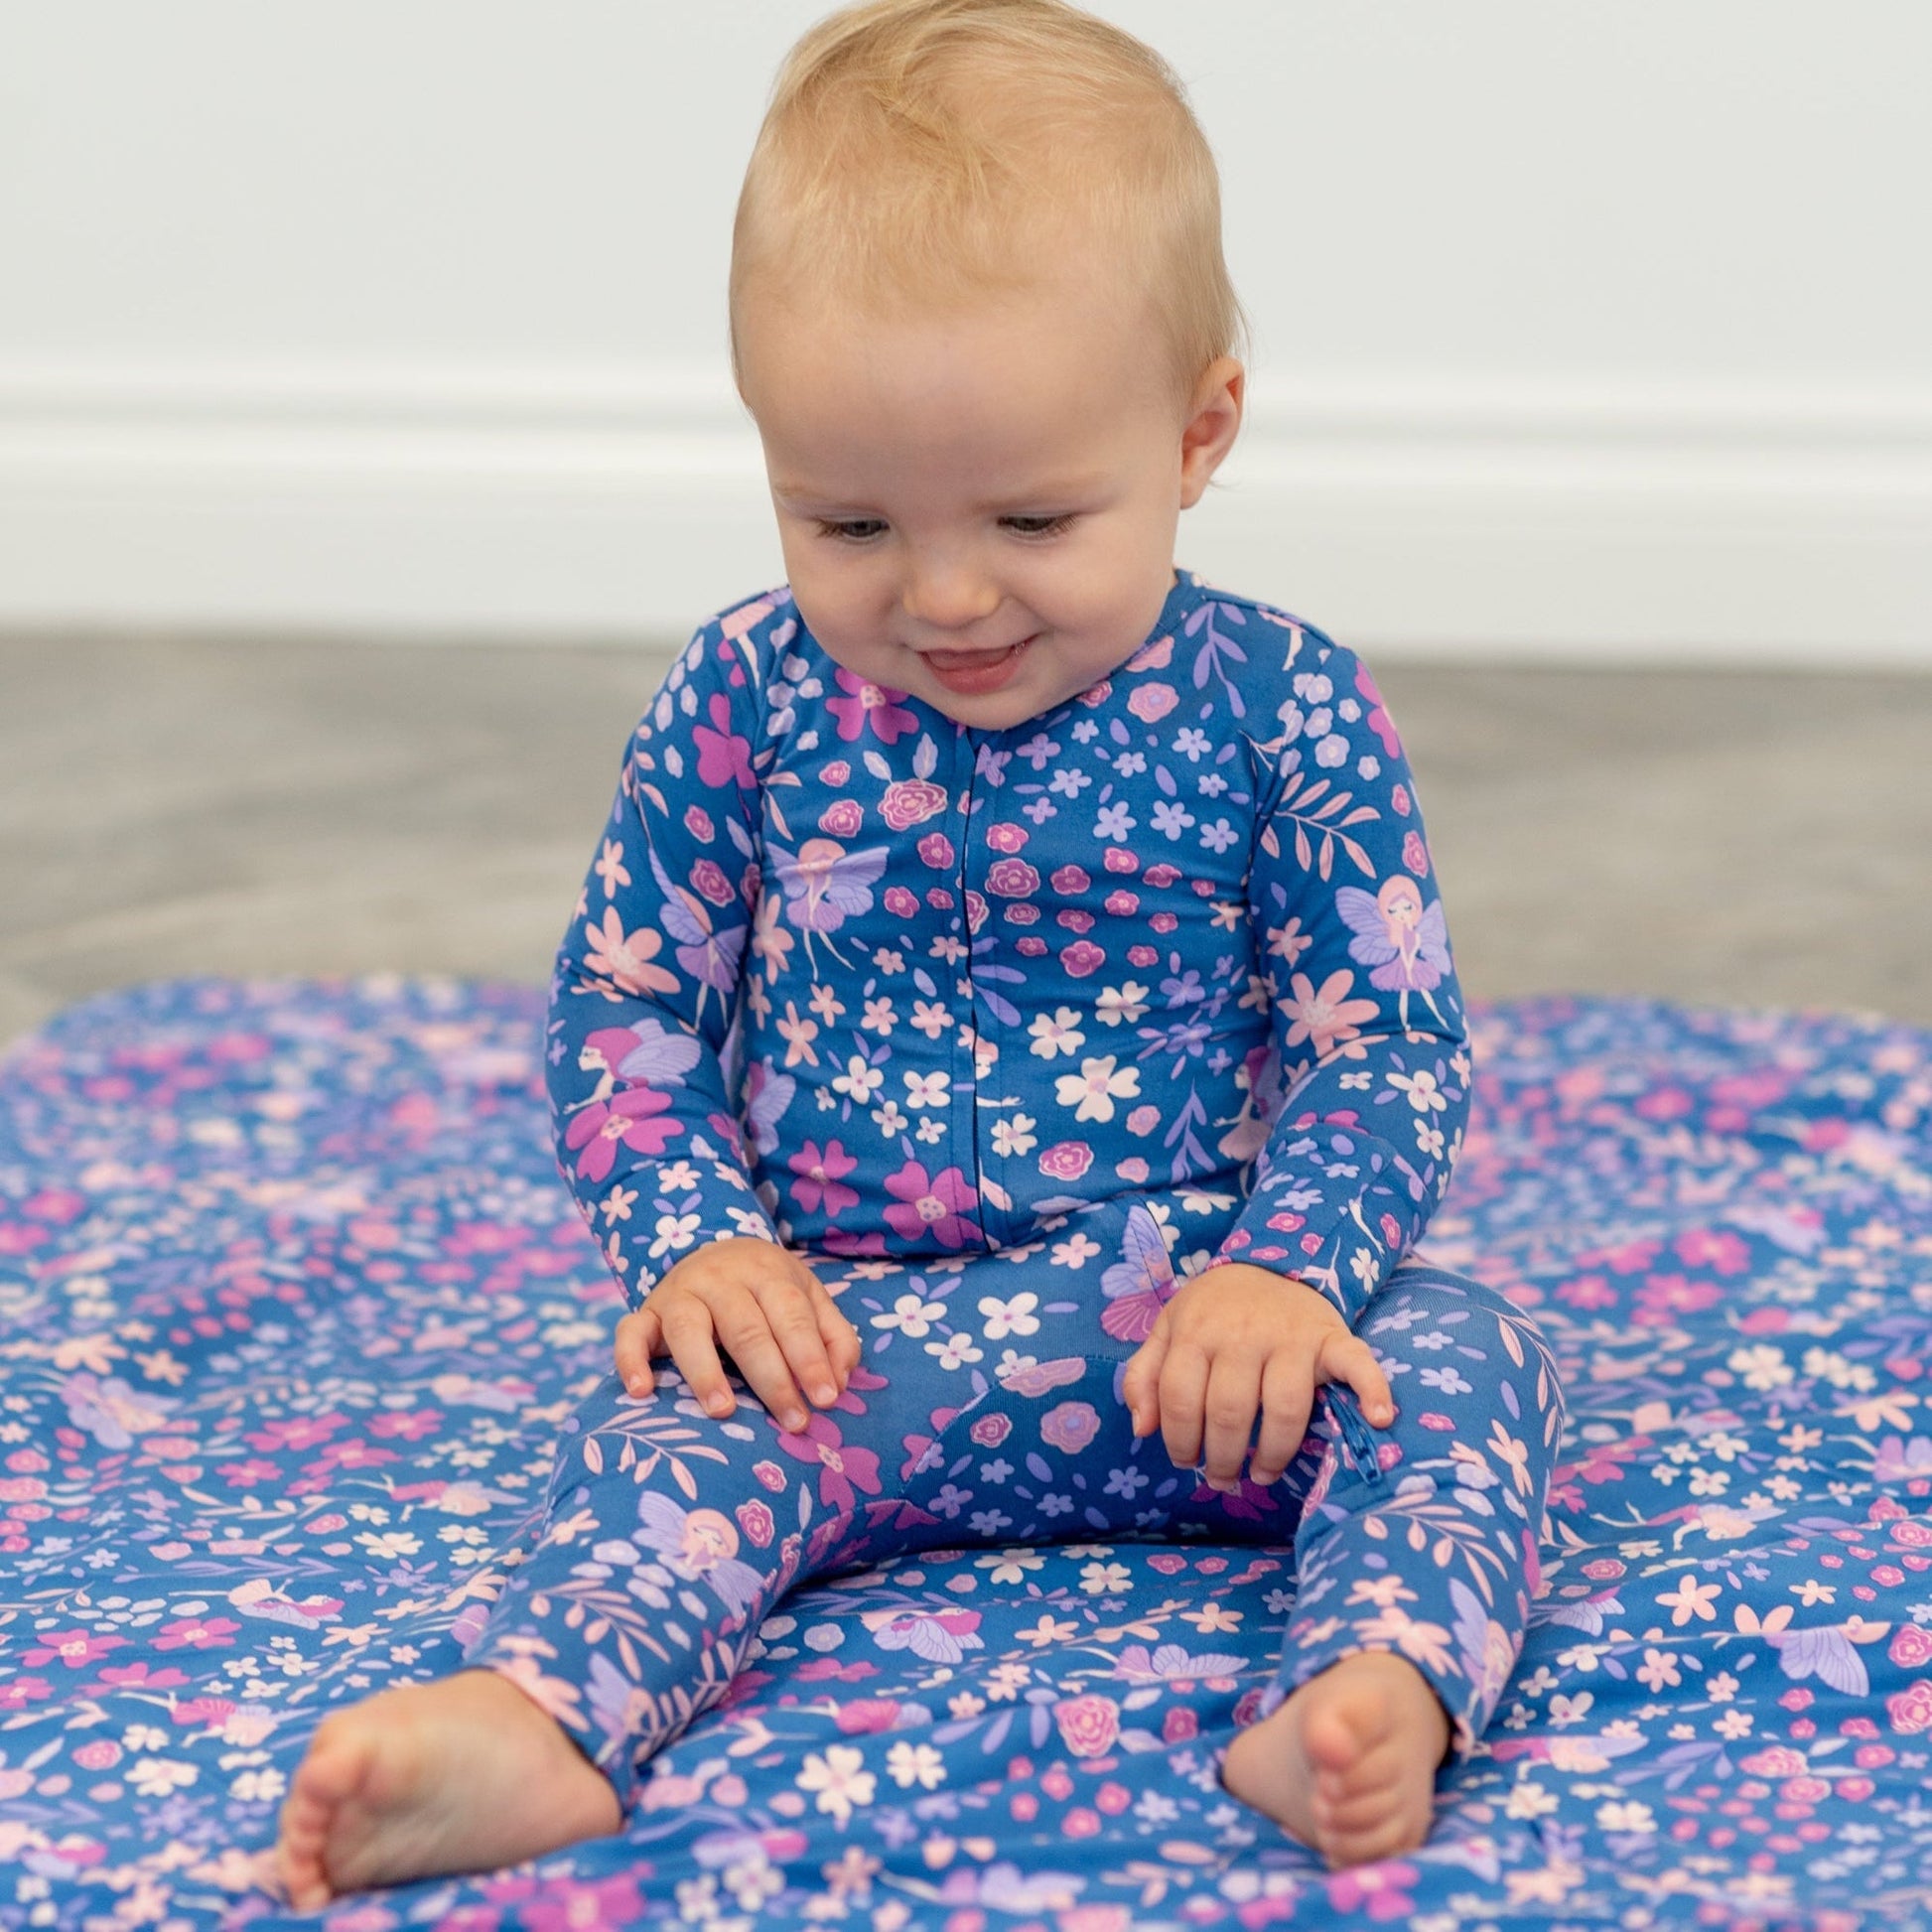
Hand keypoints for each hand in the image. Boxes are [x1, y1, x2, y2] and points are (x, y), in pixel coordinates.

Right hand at [614, 1237, 861, 1432]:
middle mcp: (720, 1279)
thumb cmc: (768, 1291)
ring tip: (723, 1411)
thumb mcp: (808, 1298)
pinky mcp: (646, 1312)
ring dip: (705, 1371)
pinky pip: (630, 1332)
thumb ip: (833, 1336)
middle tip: (792, 1421)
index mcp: (767, 1273)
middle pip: (746, 1328)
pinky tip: (641, 1391)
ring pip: (688, 1328)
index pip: (791, 1316)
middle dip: (772, 1377)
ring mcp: (679, 1293)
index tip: (825, 1399)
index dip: (809, 1358)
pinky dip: (630, 1359)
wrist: (714, 1249)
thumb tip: (841, 1380)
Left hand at [1120, 1263, 1393, 1489]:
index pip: (1180, 1399)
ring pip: (1283, 1408)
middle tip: (1223, 1480)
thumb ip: (1146, 1375)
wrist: (1271, 1262)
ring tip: (1262, 1474)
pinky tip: (1379, 1420)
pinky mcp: (1330, 1336)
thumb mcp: (1168, 1329)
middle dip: (1222, 1458)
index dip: (1179, 1441)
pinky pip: (1356, 1364)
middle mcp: (1242, 1333)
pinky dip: (1372, 1391)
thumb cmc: (1214, 1310)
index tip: (1186, 1462)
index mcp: (1196, 1331)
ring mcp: (1290, 1335)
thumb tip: (1141, 1428)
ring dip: (1273, 1452)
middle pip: (1229, 1411)